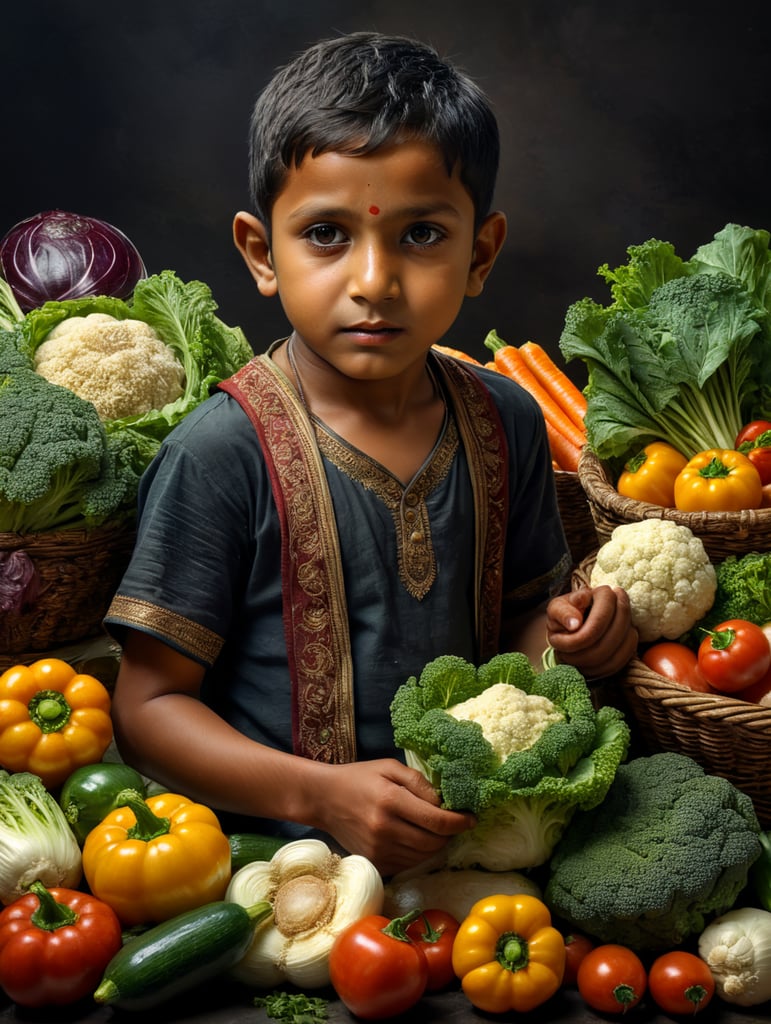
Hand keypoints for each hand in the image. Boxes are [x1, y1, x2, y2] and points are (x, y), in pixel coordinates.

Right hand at [314, 759, 475, 876]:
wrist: (323, 798)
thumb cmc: (359, 778)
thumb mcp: (389, 767)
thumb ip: (418, 782)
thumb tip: (443, 802)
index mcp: (391, 801)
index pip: (437, 821)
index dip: (460, 822)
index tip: (471, 818)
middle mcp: (385, 829)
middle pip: (434, 843)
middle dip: (450, 835)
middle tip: (454, 823)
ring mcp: (378, 849)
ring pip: (423, 857)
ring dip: (436, 845)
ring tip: (435, 830)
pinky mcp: (374, 862)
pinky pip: (408, 864)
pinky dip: (418, 854)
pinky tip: (416, 839)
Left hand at [546, 584, 637, 678]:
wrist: (574, 624)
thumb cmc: (564, 615)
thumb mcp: (556, 609)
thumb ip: (562, 612)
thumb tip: (575, 623)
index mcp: (604, 594)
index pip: (601, 619)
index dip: (585, 635)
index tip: (564, 642)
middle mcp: (620, 606)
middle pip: (612, 637)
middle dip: (587, 652)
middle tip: (566, 655)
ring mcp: (628, 625)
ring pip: (618, 652)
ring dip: (592, 663)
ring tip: (573, 660)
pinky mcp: (630, 643)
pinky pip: (621, 662)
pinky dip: (601, 670)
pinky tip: (585, 667)